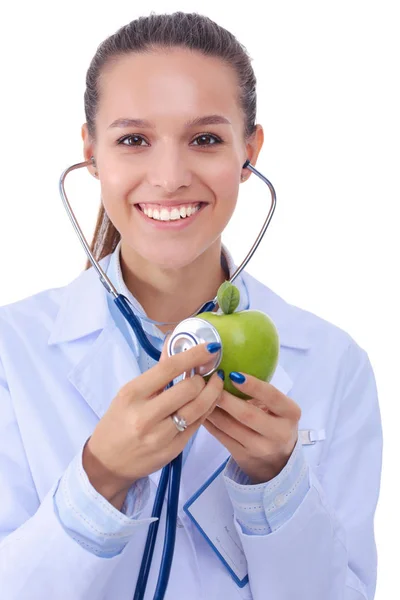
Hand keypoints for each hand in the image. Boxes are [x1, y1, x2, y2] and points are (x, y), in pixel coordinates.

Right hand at [83, 337, 223, 505]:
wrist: (107, 462)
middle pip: (188, 388)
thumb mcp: (129, 393)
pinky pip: (197, 425)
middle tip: (208, 372)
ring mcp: (160, 436)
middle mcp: (145, 415)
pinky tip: (209, 401)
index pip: (169, 368)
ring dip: (212, 392)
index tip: (210, 347)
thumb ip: (157, 370)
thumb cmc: (118, 421)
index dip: (194, 355)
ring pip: (198, 408)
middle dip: (203, 377)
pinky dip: (207, 409)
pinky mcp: (172, 450)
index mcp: (132, 394)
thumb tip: (174, 342)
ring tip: (215, 383)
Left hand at [203, 373, 300, 483]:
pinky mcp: (243, 456)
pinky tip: (200, 408)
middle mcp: (278, 433)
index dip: (253, 385)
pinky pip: (220, 436)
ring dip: (211, 408)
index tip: (233, 374)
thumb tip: (230, 368)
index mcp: (290, 413)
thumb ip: (262, 392)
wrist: (278, 460)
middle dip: (225, 398)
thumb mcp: (279, 407)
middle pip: (247, 414)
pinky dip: (208, 421)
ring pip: (229, 427)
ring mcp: (260, 448)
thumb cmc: (275, 421)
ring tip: (199, 393)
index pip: (272, 396)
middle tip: (209, 383)